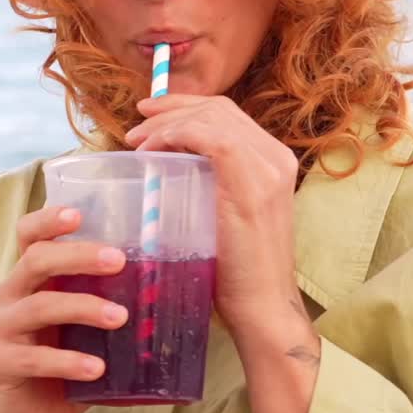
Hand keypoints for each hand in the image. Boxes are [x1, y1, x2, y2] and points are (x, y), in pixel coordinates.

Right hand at [0, 206, 127, 412]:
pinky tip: (97, 368)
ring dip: (84, 308)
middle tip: (119, 261)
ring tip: (121, 318)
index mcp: (31, 278)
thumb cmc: (74, 363)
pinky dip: (70, 361)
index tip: (79, 214)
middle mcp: (10, 295)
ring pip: (40, 306)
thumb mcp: (91, 325)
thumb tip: (174, 276)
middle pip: (37, 260)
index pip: (30, 235)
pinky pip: (35, 359)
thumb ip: (112, 298)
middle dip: (80, 256)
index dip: (49, 220)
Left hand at [125, 94, 300, 337]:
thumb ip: (213, 183)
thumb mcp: (227, 214)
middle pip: (219, 108)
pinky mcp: (252, 185)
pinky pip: (210, 138)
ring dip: (167, 123)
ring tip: (137, 142)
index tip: (150, 114)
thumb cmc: (237, 271)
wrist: (263, 306)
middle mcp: (276, 157)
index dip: (186, 106)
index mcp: (274, 160)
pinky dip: (176, 136)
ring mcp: (269, 168)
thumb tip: (170, 163)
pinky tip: (152, 152)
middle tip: (136, 124)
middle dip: (171, 108)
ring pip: (212, 118)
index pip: (228, 114)